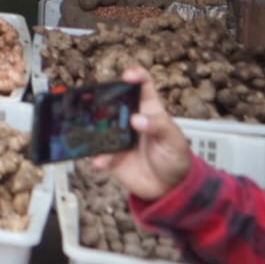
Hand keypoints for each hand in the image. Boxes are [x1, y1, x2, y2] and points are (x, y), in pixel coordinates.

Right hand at [93, 66, 191, 202]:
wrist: (168, 188)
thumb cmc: (174, 158)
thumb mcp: (174, 141)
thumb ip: (159, 127)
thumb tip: (137, 119)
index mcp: (149, 110)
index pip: (143, 86)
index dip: (136, 75)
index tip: (128, 75)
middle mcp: (130, 119)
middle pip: (113, 101)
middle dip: (102, 98)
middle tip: (94, 100)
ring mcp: (118, 136)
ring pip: (100, 125)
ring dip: (93, 127)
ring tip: (90, 131)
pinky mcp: (111, 155)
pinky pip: (99, 153)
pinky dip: (98, 157)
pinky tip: (101, 161)